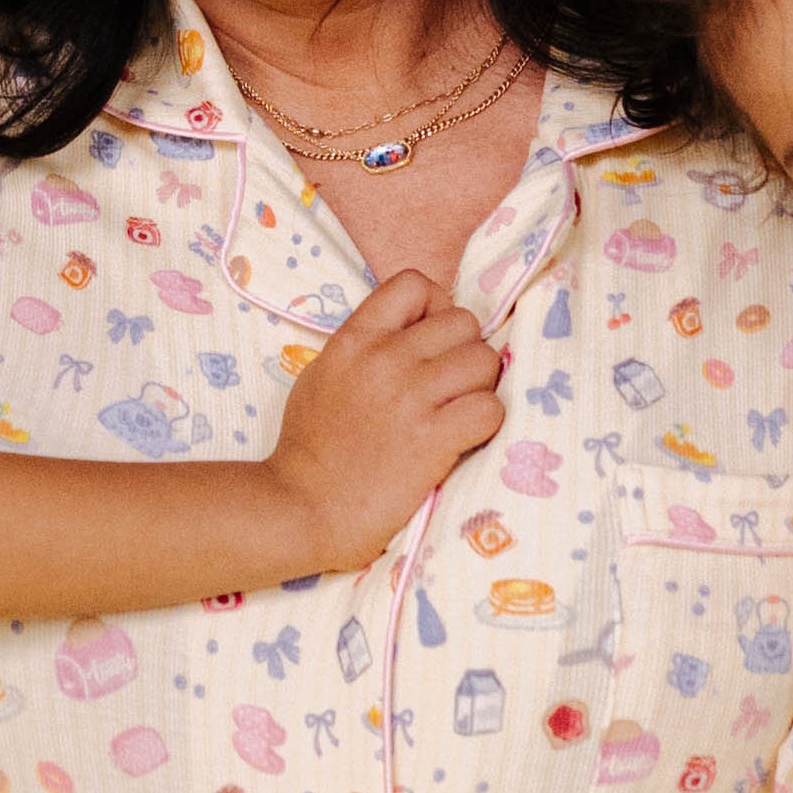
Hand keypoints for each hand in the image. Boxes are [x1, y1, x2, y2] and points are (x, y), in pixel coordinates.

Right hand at [267, 269, 507, 561]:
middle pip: (464, 323)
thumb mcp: (323, 377)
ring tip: (458, 412)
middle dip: (464, 353)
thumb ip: (365, 349)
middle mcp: (385, 359)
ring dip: (479, 387)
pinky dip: (485, 423)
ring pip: (484, 360)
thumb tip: (410, 336)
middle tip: (449, 387)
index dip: (436, 308)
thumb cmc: (308, 450)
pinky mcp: (434, 437)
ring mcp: (411, 397)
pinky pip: (490, 408)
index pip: (415, 283)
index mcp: (355, 339)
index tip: (431, 342)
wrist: (302, 509)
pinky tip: (463, 438)